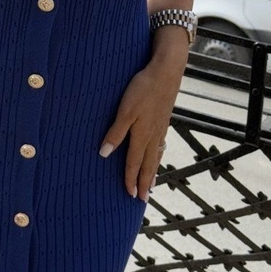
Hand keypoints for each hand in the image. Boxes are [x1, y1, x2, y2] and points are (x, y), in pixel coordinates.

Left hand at [99, 30, 188, 200]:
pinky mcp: (164, 119)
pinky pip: (160, 145)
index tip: (129, 195)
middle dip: (144, 183)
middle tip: (142, 199)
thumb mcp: (125, 111)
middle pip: (147, 164)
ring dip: (152, 172)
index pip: (134, 163)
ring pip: (156, 156)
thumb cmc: (143, 89)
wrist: (166, 71)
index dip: (130, 180)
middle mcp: (153, 135)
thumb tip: (104, 154)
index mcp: (142, 135)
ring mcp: (160, 128)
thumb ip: (115, 133)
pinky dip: (157, 156)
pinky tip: (157, 155)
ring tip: (151, 185)